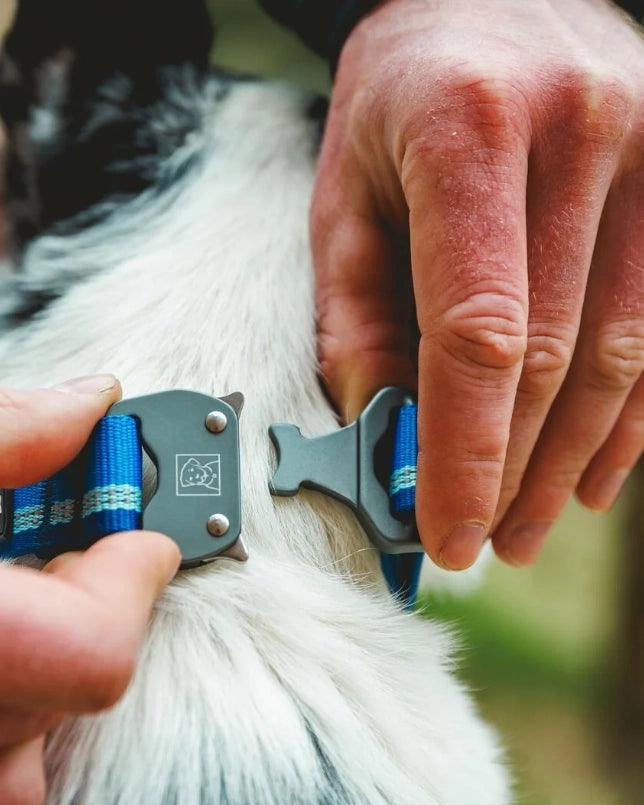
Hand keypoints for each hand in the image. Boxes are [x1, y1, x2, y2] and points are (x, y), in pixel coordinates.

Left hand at [312, 0, 643, 567]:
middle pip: (554, 355)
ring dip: (571, 459)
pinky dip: (630, 415)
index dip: (465, 449)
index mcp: (470, 134)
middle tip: (479, 542)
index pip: (479, 333)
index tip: (443, 530)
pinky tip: (592, 472)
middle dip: (511, 469)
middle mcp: (583, 133)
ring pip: (623, 353)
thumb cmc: (397, 105)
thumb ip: (358, 316)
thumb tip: (384, 436)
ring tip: (526, 526)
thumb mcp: (345, 200)